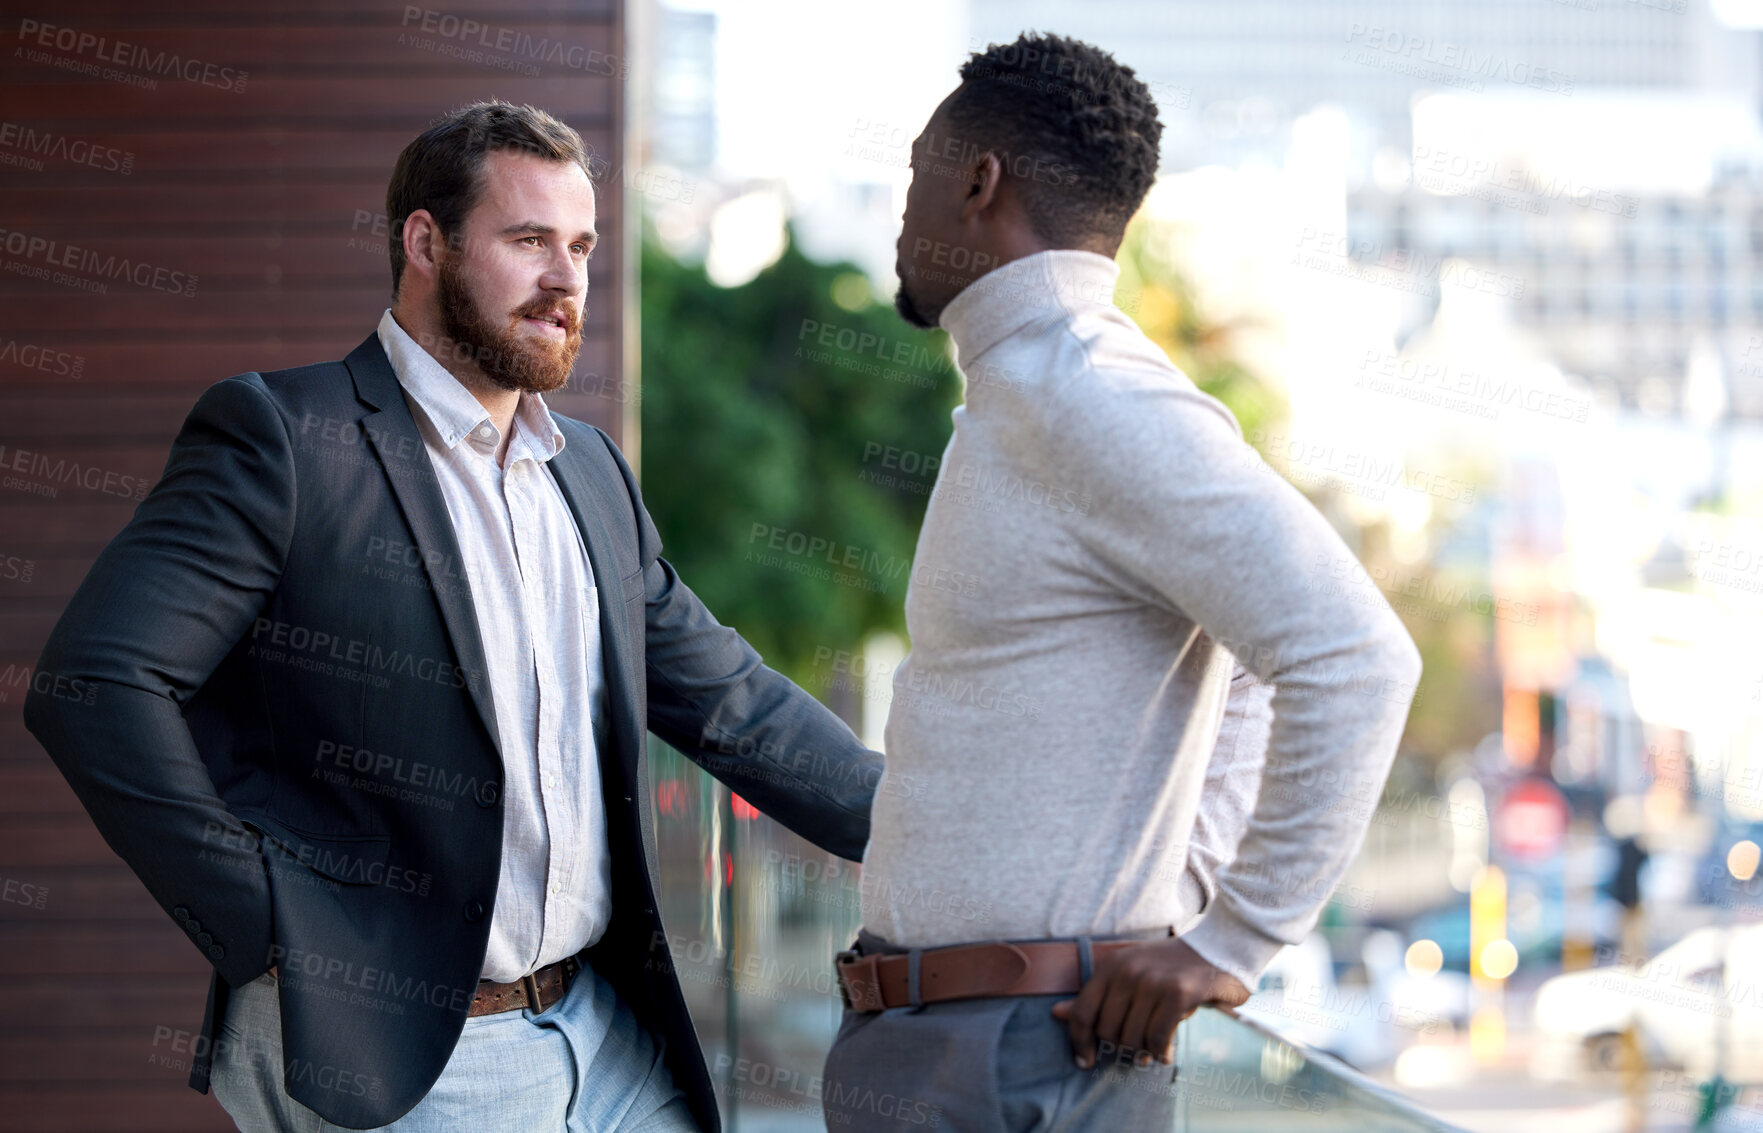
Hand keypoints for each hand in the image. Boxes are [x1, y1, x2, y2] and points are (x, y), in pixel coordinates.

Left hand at [1050, 938, 1249, 1069]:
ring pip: (1133, 1038)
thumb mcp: (1127, 975)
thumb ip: (1095, 997)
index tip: (1085, 1062)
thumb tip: (1056, 1013)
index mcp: (1110, 967)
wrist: (1216, 951)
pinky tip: (1166, 1053)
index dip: (1079, 1042)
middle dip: (1121, 1047)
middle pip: (1108, 1032)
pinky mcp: (1177, 994)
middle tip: (1137, 1049)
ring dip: (1143, 1052)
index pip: (1082, 1012)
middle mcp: (1127, 972)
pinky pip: (1158, 1039)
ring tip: (1153, 1051)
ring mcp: (1152, 982)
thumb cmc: (1167, 968)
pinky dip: (1161, 1052)